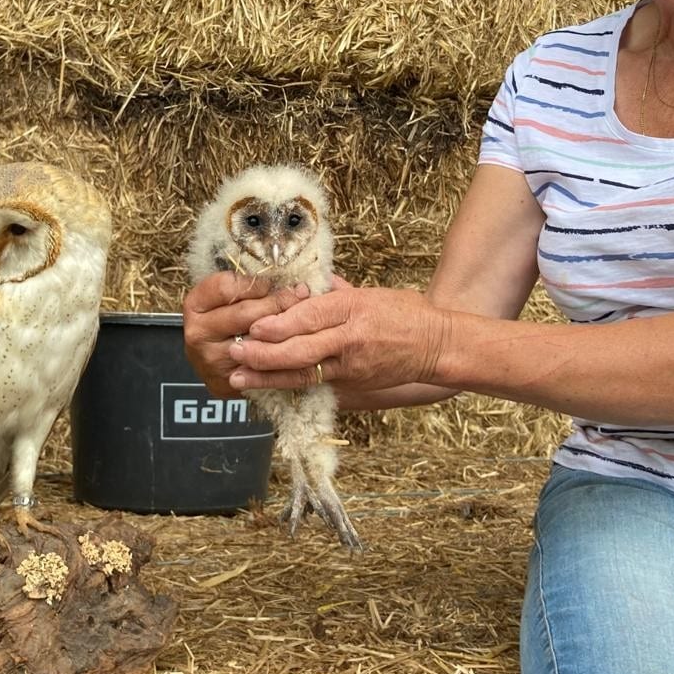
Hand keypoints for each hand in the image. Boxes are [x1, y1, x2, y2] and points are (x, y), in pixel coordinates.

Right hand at [182, 270, 310, 396]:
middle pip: (245, 313)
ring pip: (255, 341)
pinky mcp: (225, 382)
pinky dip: (281, 354)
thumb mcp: (228, 294)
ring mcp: (210, 360)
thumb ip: (246, 281)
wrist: (215, 358)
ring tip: (304, 316)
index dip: (257, 282)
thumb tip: (285, 265)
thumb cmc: (228, 317)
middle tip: (302, 293)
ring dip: (284, 329)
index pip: (227, 287)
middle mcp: (197, 333)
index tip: (280, 279)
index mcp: (195, 304)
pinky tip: (296, 343)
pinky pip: (260, 367)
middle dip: (278, 302)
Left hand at [231, 285, 451, 392]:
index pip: (311, 317)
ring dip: (268, 377)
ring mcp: (353, 367)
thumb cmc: (405, 313)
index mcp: (354, 308)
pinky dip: (290, 388)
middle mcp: (351, 339)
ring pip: (304, 374)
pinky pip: (317, 386)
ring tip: (239, 378)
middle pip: (302, 349)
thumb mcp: (371, 292)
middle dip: (264, 353)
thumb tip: (308, 283)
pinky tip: (266, 389)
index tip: (254, 325)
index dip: (280, 324)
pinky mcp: (355, 386)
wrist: (437, 346)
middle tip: (235, 352)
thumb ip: (336, 291)